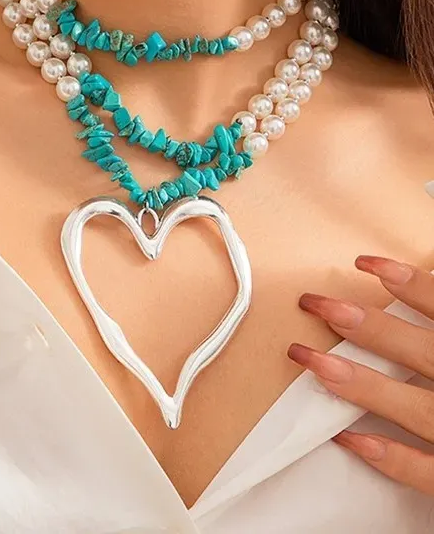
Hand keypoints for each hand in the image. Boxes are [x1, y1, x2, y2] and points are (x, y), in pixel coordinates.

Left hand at [288, 255, 433, 494]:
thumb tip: (430, 279)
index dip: (410, 283)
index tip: (367, 264)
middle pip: (422, 352)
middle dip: (367, 326)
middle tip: (319, 305)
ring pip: (415, 409)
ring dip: (361, 384)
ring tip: (314, 361)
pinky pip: (428, 473)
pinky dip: (389, 458)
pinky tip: (351, 439)